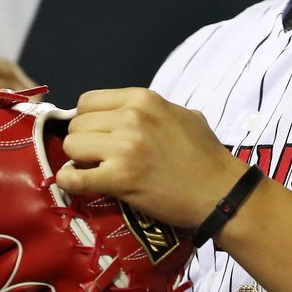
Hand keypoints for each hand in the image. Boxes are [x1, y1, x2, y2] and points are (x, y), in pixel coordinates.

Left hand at [57, 87, 247, 228]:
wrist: (222, 193)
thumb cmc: (206, 155)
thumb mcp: (183, 115)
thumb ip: (152, 110)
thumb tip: (128, 114)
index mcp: (143, 98)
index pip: (88, 101)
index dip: (88, 120)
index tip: (97, 135)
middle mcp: (131, 117)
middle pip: (77, 124)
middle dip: (83, 142)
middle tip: (98, 157)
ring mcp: (124, 147)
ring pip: (71, 147)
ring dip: (78, 161)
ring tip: (94, 171)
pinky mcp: (120, 178)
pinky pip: (73, 178)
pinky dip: (69, 183)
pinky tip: (77, 185)